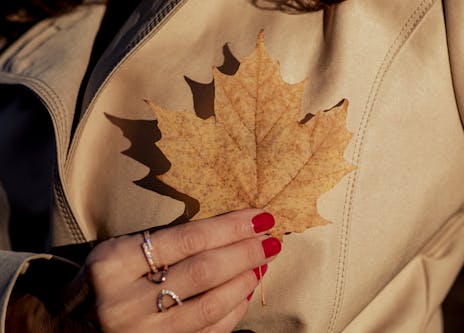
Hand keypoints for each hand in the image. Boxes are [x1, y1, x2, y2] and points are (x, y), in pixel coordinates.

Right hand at [84, 209, 279, 332]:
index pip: (187, 238)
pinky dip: (233, 312)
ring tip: (263, 264)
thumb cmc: (103, 281)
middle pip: (203, 271)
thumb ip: (167, 244)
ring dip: (245, 282)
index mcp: (113, 262)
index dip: (230, 227)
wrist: (66, 328)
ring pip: (210, 305)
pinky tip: (245, 293)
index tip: (260, 217)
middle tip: (271, 240)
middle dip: (245, 253)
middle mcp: (125, 301)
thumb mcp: (120, 251)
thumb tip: (230, 231)